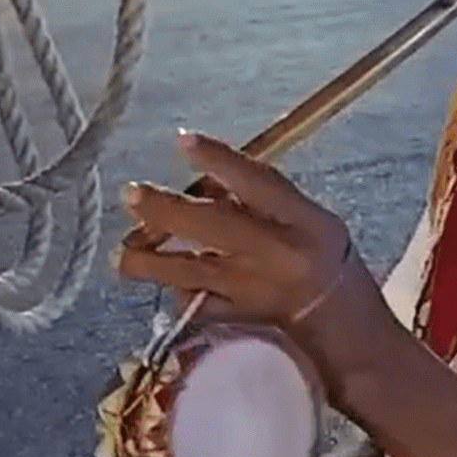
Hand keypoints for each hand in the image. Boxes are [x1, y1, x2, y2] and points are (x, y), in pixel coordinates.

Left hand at [116, 131, 365, 328]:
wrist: (330, 308)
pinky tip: (168, 279)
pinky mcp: (231, 317)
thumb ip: (253, 189)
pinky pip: (189, 302)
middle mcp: (274, 253)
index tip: (182, 140)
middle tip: (132, 194)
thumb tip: (196, 166)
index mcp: (298, 218)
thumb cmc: (310, 244)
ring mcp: (248, 288)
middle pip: (210, 226)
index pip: (256, 182)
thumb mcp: (298, 208)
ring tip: (126, 251)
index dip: (218, 160)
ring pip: (186, 271)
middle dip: (163, 209)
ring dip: (146, 259)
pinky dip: (174, 288)